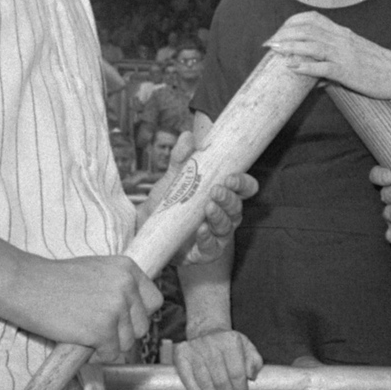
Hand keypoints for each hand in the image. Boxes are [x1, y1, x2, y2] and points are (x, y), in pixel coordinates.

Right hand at [9, 253, 162, 364]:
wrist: (27, 286)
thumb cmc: (56, 280)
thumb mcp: (98, 271)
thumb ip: (120, 285)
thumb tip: (137, 309)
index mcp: (128, 268)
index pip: (154, 300)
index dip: (139, 314)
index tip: (123, 319)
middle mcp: (126, 286)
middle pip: (143, 325)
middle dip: (124, 332)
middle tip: (100, 328)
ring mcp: (116, 308)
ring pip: (128, 342)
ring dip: (109, 344)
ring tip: (86, 331)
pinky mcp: (102, 330)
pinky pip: (111, 354)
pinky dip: (97, 353)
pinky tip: (81, 339)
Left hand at [170, 132, 259, 265]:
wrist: (146, 229)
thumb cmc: (167, 202)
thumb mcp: (172, 178)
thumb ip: (181, 158)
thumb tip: (188, 136)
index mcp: (223, 195)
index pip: (244, 188)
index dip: (242, 182)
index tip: (230, 177)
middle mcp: (224, 215)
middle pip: (238, 207)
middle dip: (229, 198)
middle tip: (216, 190)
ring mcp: (216, 235)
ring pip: (227, 226)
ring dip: (219, 216)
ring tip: (207, 208)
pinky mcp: (204, 253)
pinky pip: (212, 247)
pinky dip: (207, 238)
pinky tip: (200, 230)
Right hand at [173, 329, 262, 389]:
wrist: (207, 331)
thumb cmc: (229, 344)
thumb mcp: (247, 347)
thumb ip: (255, 361)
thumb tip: (251, 376)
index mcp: (230, 341)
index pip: (236, 373)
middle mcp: (211, 343)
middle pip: (220, 382)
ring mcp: (194, 349)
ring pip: (205, 384)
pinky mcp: (181, 355)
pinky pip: (189, 382)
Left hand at [264, 12, 390, 103]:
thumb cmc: (376, 66)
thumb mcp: (354, 56)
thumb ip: (333, 62)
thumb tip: (315, 79)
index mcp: (342, 32)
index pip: (312, 19)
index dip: (292, 23)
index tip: (279, 31)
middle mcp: (341, 39)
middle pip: (307, 29)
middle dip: (285, 34)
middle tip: (269, 43)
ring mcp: (344, 54)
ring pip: (311, 44)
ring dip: (289, 46)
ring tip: (273, 50)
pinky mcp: (347, 70)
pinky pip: (323, 66)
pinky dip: (305, 66)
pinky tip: (292, 67)